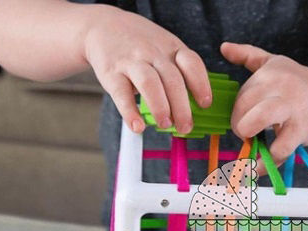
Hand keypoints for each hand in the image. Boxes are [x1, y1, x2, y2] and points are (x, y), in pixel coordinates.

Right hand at [85, 8, 211, 133]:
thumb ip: (179, 74)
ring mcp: (131, 61)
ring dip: (160, 107)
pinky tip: (137, 126)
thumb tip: (194, 110)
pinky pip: (122, 93)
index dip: (201, 84)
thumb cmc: (141, 46)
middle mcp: (153, 53)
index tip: (205, 104)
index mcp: (172, 49)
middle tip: (185, 127)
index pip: (191, 63)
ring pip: (150, 83)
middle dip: (181, 107)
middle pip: (172, 79)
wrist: (102, 26)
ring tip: (165, 125)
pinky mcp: (111, 73)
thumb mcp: (164, 49)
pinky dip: (130, 112)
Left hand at [221, 42, 307, 171]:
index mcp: (269, 73)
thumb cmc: (301, 86)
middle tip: (247, 134)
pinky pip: (279, 148)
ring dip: (248, 136)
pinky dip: (267, 162)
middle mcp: (280, 85)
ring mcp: (292, 106)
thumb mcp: (275, 64)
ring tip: (251, 147)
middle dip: (239, 126)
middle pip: (243, 105)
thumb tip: (224, 47)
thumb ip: (249, 57)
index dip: (237, 115)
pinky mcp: (302, 127)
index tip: (245, 123)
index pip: (240, 96)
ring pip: (258, 120)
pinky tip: (261, 167)